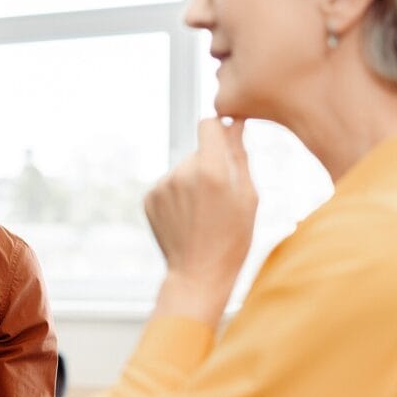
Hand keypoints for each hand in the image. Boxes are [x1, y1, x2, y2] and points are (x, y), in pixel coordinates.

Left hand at [145, 118, 256, 326]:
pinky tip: (187, 217)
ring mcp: (161, 186)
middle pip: (198, 151)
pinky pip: (168, 185)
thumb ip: (239, 155)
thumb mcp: (248, 196)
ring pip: (182, 169)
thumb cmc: (232, 238)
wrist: (198, 273)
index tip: (225, 140)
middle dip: (209, 165)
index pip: (208, 124)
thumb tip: (234, 123)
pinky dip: (177, 195)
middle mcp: (181, 174)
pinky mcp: (148, 198)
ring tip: (202, 212)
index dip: (218, 130)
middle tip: (219, 199)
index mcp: (211, 171)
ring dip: (192, 181)